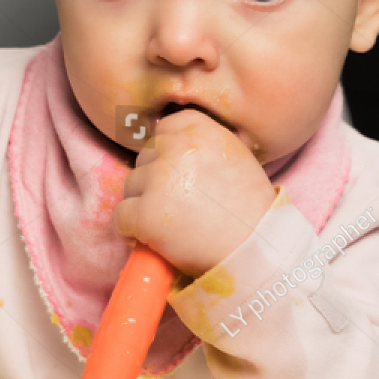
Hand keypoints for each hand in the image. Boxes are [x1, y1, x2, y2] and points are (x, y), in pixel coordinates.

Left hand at [113, 109, 275, 277]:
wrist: (258, 251)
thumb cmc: (253, 211)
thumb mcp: (236, 159)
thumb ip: (205, 147)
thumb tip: (171, 148)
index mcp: (201, 130)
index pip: (166, 127)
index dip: (167, 152)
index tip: (176, 174)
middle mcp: (177, 148)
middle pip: (146, 156)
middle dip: (155, 179)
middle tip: (174, 205)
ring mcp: (158, 180)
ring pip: (131, 185)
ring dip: (142, 203)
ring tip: (166, 224)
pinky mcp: (145, 214)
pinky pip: (120, 216)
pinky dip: (129, 230)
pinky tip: (147, 240)